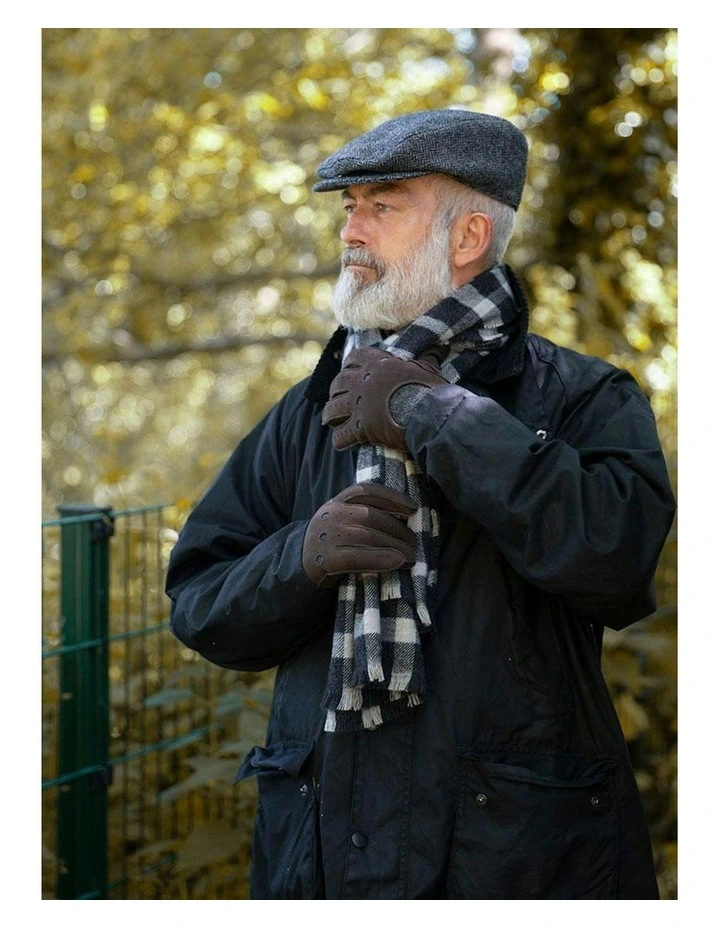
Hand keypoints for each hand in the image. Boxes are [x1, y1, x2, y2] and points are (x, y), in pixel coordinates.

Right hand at [302, 483, 417, 586]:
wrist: (293, 571)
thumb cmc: (327, 549)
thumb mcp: (339, 525)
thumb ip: (361, 518)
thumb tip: (404, 522)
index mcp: (335, 502)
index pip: (367, 491)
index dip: (392, 497)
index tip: (413, 507)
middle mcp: (330, 514)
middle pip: (371, 516)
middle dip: (398, 529)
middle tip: (415, 544)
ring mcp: (326, 536)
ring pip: (368, 535)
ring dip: (395, 546)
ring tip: (411, 557)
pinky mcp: (324, 559)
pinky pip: (358, 557)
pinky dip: (381, 559)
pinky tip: (397, 562)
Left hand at [322, 347, 447, 451]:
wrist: (430, 414)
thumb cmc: (431, 390)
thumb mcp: (427, 369)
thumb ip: (425, 360)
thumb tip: (438, 349)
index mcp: (378, 364)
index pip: (355, 358)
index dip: (350, 366)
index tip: (350, 371)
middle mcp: (362, 381)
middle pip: (338, 383)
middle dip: (336, 391)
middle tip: (338, 399)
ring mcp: (358, 404)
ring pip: (332, 408)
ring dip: (331, 415)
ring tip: (331, 421)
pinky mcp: (360, 427)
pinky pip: (341, 436)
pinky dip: (340, 440)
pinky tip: (342, 443)